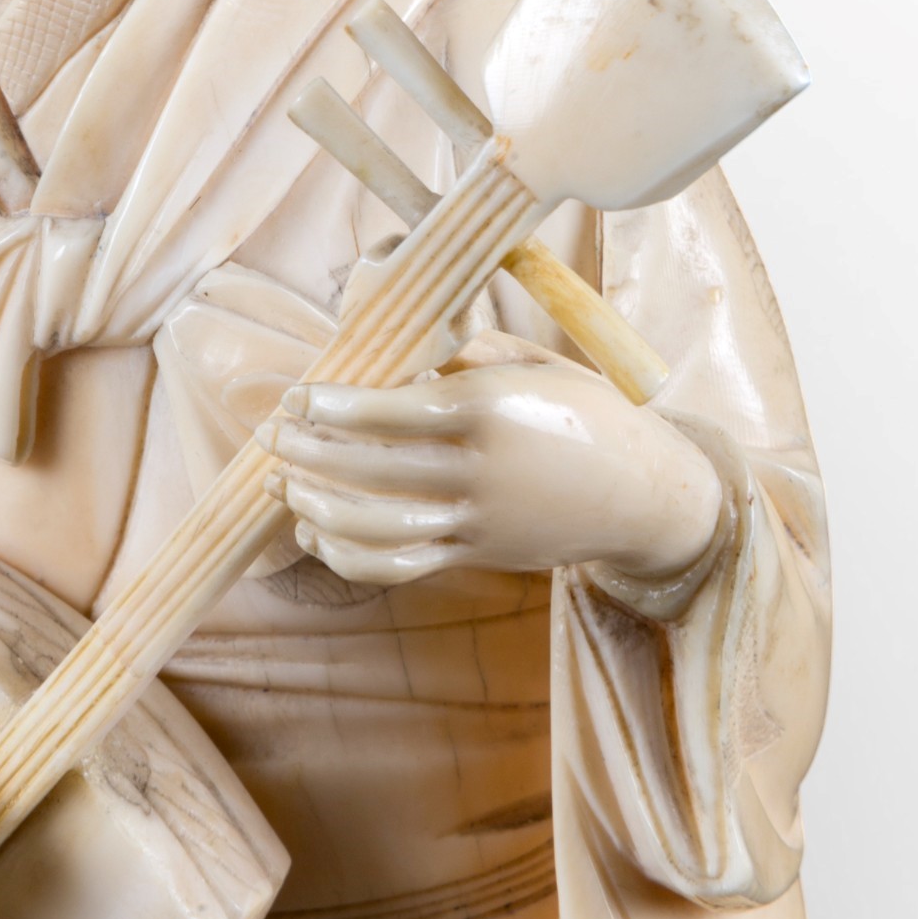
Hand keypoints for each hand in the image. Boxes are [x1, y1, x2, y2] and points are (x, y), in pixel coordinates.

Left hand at [268, 332, 724, 588]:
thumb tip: (396, 354)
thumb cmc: (586, 411)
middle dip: (308, 453)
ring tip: (282, 486)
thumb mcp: (531, 362)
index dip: (332, 406)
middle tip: (271, 435)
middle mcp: (479, 470)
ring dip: (318, 507)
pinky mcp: (478, 555)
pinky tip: (318, 534)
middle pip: (371, 468)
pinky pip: (401, 565)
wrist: (645, 492)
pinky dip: (350, 556)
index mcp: (489, 409)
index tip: (296, 396)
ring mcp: (477, 520)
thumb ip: (462, 356)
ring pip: (377, 525)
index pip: (391, 411)